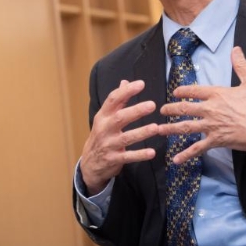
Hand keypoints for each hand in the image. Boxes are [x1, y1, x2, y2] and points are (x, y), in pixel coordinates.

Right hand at [80, 80, 159, 194]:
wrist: (89, 164)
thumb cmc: (101, 136)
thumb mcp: (105, 118)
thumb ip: (117, 101)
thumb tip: (125, 81)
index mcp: (103, 116)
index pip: (113, 100)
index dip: (126, 91)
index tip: (141, 84)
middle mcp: (104, 128)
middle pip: (120, 117)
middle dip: (136, 111)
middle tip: (152, 105)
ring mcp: (108, 144)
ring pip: (126, 138)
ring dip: (141, 133)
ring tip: (156, 128)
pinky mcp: (113, 159)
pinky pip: (128, 156)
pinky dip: (139, 155)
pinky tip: (152, 152)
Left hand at [158, 46, 245, 163]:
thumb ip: (241, 65)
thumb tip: (236, 49)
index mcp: (217, 94)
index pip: (194, 91)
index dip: (182, 91)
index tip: (175, 92)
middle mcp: (211, 109)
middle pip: (185, 109)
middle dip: (171, 109)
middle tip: (162, 110)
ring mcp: (212, 126)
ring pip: (186, 127)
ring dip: (171, 128)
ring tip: (159, 129)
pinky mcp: (216, 141)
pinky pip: (198, 149)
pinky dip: (186, 155)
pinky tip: (176, 160)